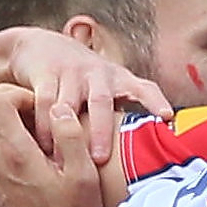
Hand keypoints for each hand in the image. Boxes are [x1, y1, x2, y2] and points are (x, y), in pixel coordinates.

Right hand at [0, 28, 168, 169]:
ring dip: (67, 132)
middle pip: (102, 102)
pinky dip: (43, 125)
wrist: (39, 46)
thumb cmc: (80, 77)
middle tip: (99, 158)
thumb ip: (123, 113)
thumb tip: (149, 152)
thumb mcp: (106, 88)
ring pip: (69, 104)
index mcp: (118, 79)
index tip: (167, 116)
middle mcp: (97, 74)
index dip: (155, 101)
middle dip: (102, 130)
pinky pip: (45, 102)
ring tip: (64, 160)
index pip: (144, 88)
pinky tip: (44, 147)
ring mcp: (71, 72)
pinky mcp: (46, 72)